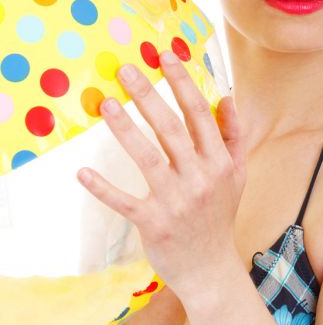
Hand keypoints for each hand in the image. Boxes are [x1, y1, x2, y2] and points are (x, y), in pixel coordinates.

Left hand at [76, 51, 246, 301]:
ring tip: (105, 105)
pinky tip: (83, 172)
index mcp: (220, 162)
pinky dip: (104, 187)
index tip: (166, 56)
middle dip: (148, 96)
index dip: (182, 83)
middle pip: (171, 128)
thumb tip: (226, 97)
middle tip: (126, 71)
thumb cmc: (220, 215)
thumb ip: (233, 135)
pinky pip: (124, 201)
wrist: (211, 268)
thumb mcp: (237, 174)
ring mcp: (176, 202)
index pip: (200, 114)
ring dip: (124, 129)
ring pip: (146, 158)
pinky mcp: (154, 223)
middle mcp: (200, 178)